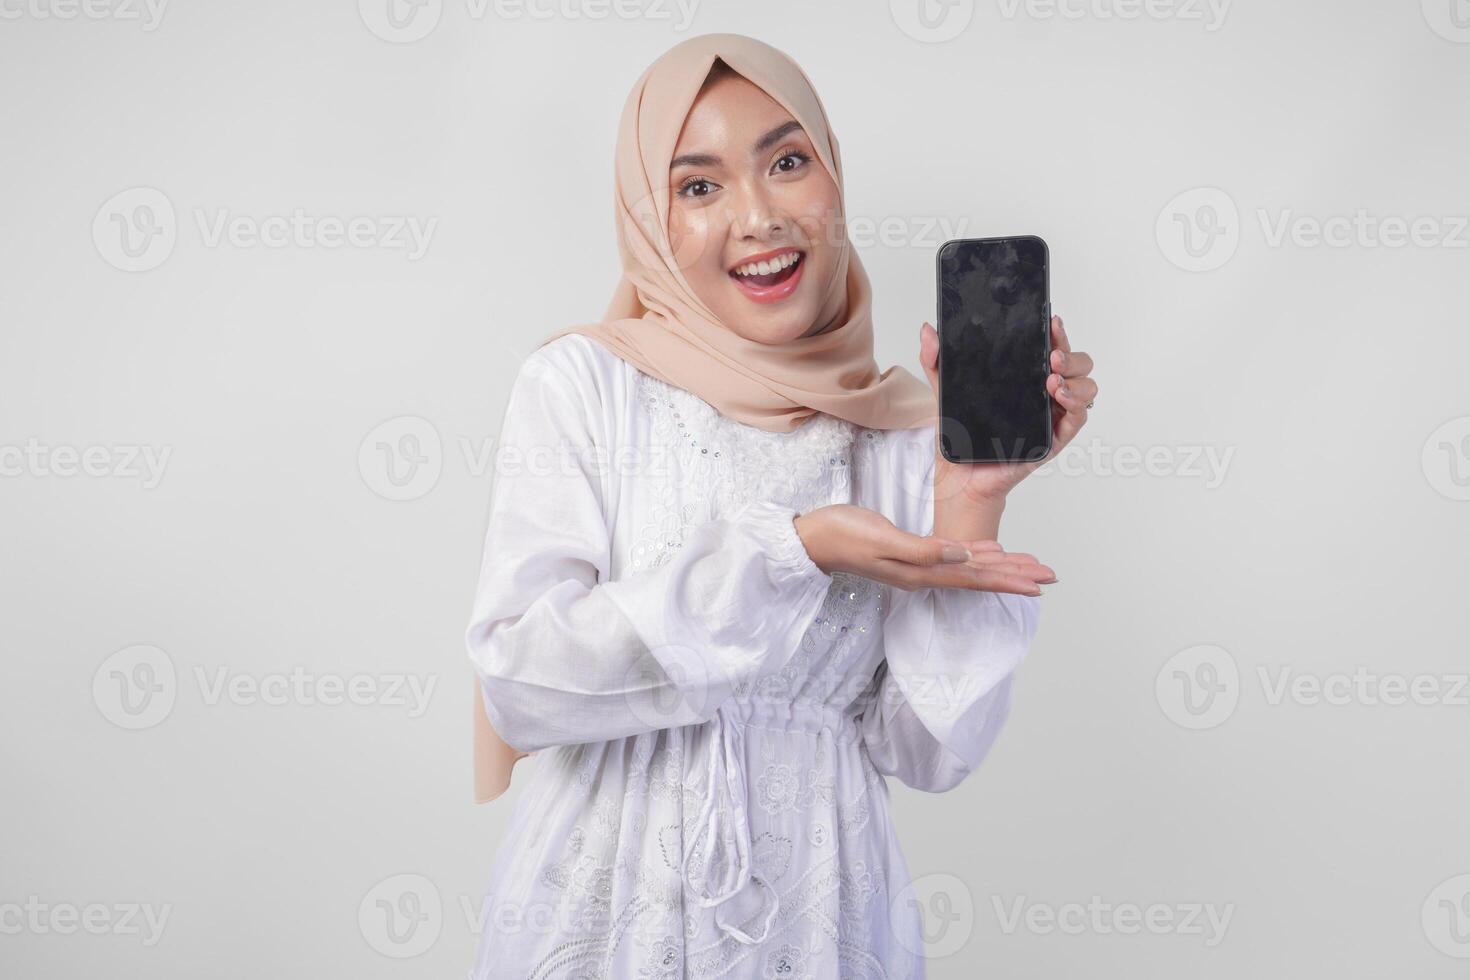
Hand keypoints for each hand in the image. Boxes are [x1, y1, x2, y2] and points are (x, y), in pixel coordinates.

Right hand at [793, 504, 1054, 595]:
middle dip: (1015, 575)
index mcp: (922, 572)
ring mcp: (917, 566)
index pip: (976, 577)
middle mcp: (924, 574)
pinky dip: (976, 557)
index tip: (1039, 581)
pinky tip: (990, 554)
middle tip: (1049, 575)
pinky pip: (954, 559)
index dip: (1009, 578)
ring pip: (970, 569)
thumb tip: (965, 554)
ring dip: (1002, 568)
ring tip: (1030, 568)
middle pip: (979, 576)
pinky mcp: (911, 554)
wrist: (812, 538)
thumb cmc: (843, 535)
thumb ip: (925, 550)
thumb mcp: (884, 539)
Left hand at [920, 314, 1096, 537]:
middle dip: (1071, 354)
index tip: (1051, 321)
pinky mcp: (1053, 439)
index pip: (1051, 348)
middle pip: (1078, 364)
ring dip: (1076, 378)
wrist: (959, 476)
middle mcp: (1044, 394)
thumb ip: (937, 361)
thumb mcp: (945, 391)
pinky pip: (1078, 419)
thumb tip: (927, 331)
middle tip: (1052, 355)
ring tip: (1053, 378)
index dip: (1057, 333)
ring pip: (1086, 388)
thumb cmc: (960, 436)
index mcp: (1026, 378)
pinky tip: (1057, 396)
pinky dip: (1075, 404)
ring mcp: (1051, 416)